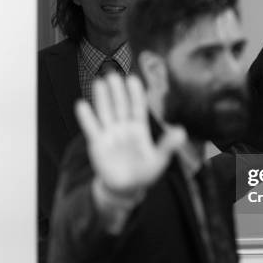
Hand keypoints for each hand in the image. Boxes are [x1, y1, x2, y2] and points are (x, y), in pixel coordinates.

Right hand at [76, 74, 185, 204]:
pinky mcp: (97, 143)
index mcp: (139, 128)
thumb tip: (182, 132)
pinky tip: (81, 104)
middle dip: (118, 91)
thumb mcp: (159, 160)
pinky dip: (86, 117)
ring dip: (102, 98)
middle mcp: (124, 127)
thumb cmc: (144, 172)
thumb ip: (168, 145)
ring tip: (99, 82)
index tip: (133, 79)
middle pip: (120, 106)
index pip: (137, 107)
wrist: (125, 187)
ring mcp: (110, 133)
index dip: (136, 94)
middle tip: (114, 75)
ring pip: (105, 112)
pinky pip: (91, 128)